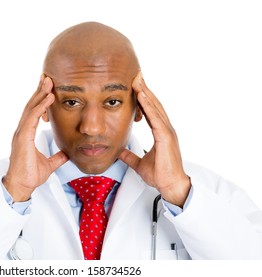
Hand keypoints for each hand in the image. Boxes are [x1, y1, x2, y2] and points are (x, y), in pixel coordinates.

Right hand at [3, 75, 68, 201]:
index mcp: (26, 134)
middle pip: (31, 106)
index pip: (34, 113)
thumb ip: (57, 157)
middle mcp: (22, 131)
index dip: (40, 100)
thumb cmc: (30, 175)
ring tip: (48, 82)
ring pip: (31, 108)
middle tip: (48, 78)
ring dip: (40, 94)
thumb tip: (66, 153)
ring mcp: (21, 133)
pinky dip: (40, 107)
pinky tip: (48, 98)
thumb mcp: (49, 164)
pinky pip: (32, 118)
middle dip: (39, 91)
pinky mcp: (23, 138)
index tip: (48, 89)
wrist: (21, 186)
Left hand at [118, 72, 190, 206]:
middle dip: (145, 90)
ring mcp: (167, 132)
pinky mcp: (166, 137)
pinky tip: (142, 96)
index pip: (151, 111)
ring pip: (155, 108)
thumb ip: (130, 156)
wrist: (171, 185)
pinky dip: (149, 106)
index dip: (143, 99)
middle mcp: (165, 129)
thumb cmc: (160, 174)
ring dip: (146, 93)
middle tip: (136, 76)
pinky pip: (156, 118)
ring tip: (137, 80)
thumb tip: (120, 152)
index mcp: (160, 132)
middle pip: (154, 105)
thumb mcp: (139, 163)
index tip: (136, 87)